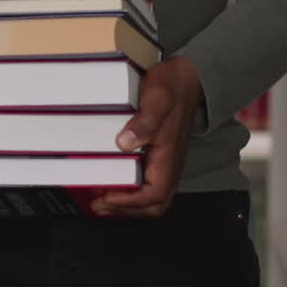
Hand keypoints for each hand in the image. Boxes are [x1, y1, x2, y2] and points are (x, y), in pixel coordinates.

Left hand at [91, 55, 204, 218]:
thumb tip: (124, 143)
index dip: (130, 202)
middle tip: (99, 205)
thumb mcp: (156, 98)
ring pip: (153, 198)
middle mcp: (170, 164)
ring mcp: (166, 162)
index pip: (154, 194)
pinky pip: (149, 185)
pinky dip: (132, 192)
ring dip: (129, 205)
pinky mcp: (161, 156)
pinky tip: (115, 183)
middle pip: (154, 204)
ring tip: (103, 200)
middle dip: (127, 210)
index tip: (106, 196)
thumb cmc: (171, 86)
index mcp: (168, 155)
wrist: (187, 76)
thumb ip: (144, 121)